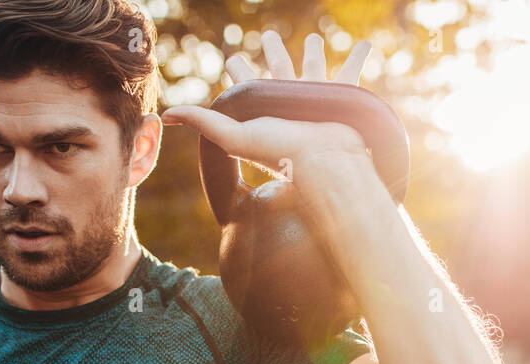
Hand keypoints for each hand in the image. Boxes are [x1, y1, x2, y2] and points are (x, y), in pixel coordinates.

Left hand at [161, 30, 373, 177]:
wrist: (323, 163)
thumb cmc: (280, 152)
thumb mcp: (234, 135)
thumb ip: (202, 122)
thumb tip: (164, 116)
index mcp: (264, 108)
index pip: (246, 85)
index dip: (238, 70)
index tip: (232, 57)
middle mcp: (289, 102)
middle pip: (279, 71)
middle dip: (274, 53)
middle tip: (270, 36)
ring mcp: (316, 100)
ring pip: (313, 68)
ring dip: (314, 53)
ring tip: (315, 39)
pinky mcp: (341, 98)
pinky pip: (351, 72)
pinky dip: (359, 57)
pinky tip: (365, 44)